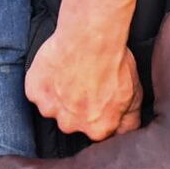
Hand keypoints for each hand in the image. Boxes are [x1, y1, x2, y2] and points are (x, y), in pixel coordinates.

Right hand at [26, 33, 141, 140]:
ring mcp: (50, 109)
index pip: (97, 129)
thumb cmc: (114, 61)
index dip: (99, 112)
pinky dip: (44, 81)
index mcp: (97, 128)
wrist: (91, 37)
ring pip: (54, 107)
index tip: (100, 96)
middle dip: (77, 106)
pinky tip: (57, 67)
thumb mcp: (135, 93)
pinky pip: (37, 91)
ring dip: (60, 94)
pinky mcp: (34, 92)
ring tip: (71, 71)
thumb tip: (125, 131)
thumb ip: (129, 119)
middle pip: (72, 121)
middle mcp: (71, 125)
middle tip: (85, 81)